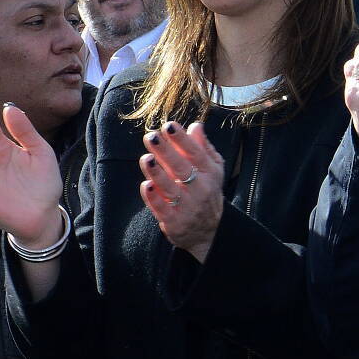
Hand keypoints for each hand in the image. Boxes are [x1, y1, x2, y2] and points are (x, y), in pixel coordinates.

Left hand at [139, 122, 225, 259]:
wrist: (209, 232)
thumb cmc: (206, 193)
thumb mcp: (212, 170)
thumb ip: (203, 147)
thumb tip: (195, 125)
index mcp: (209, 173)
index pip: (196, 153)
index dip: (182, 140)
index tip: (169, 126)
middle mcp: (200, 190)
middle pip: (182, 168)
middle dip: (166, 152)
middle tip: (151, 136)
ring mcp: (187, 207)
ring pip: (171, 189)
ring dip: (158, 174)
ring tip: (146, 159)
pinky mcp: (175, 222)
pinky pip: (163, 209)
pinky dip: (154, 198)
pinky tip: (146, 185)